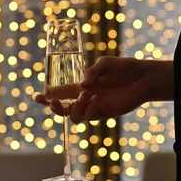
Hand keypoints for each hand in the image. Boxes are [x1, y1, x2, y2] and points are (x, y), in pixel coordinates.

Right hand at [35, 56, 173, 122]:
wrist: (143, 77)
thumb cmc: (124, 68)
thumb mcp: (106, 64)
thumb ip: (92, 73)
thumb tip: (81, 86)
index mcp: (81, 85)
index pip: (60, 92)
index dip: (48, 95)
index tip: (38, 96)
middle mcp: (85, 97)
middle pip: (63, 108)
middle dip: (54, 107)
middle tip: (52, 102)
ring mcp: (94, 107)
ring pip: (74, 116)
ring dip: (75, 107)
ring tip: (86, 96)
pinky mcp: (104, 113)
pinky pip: (90, 117)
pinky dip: (90, 109)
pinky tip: (96, 99)